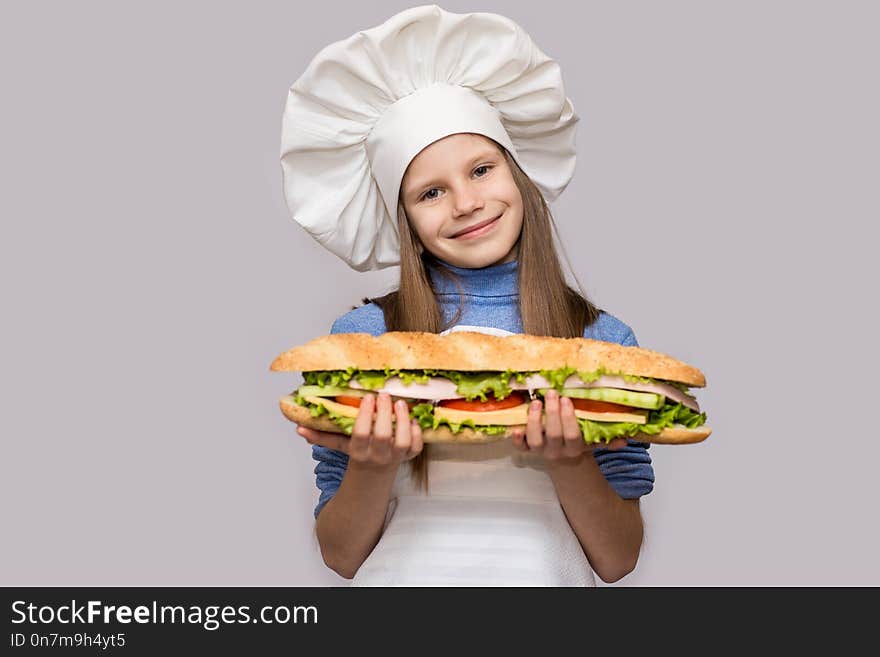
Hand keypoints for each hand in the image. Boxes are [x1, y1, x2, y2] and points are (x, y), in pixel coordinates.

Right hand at [296, 392, 422, 466]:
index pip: (362, 434)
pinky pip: (417, 448)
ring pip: (403, 441)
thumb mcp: (340, 446)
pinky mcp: (408, 457)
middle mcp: (378, 456)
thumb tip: (299, 428)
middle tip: (383, 395)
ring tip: (400, 402)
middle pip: (383, 436)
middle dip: (385, 413)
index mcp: (359, 452)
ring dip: (403, 420)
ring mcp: (395, 458)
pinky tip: (413, 419)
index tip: (367, 398)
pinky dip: (417, 433)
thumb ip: (322, 436)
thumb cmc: (357, 455)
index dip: (365, 416)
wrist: (373, 477)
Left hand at [511, 389, 627, 462]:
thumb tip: (625, 439)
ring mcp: (540, 451)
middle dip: (552, 413)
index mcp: (574, 449)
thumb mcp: (592, 443)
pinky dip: (516, 438)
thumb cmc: (577, 443)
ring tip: (536, 402)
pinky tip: (515, 427)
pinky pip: (520, 447)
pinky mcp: (527, 450)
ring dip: (534, 421)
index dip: (568, 419)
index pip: (572, 435)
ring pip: (535, 440)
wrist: (562, 460)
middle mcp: (556, 452)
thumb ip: (607, 440)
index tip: (567, 400)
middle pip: (554, 435)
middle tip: (552, 393)